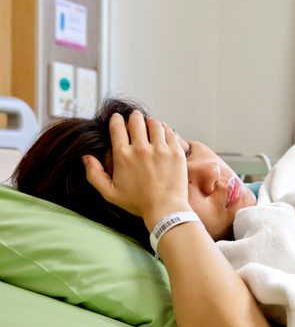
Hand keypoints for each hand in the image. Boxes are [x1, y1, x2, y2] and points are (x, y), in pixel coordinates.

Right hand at [83, 110, 191, 229]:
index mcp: (123, 155)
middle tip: (135, 118)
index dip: (116, 120)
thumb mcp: (109, 193)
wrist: (165, 209)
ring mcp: (160, 149)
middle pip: (136, 121)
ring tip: (150, 125)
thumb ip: (94, 174)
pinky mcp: (176, 152)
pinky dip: (165, 129)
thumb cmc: (138, 203)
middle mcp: (141, 149)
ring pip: (154, 124)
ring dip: (150, 122)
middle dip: (134, 117)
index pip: (117, 127)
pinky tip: (163, 131)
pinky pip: (170, 132)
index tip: (117, 119)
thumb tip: (86, 157)